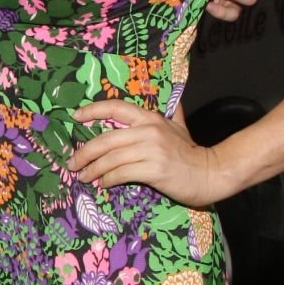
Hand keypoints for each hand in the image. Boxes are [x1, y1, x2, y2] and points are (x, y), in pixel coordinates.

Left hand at [71, 99, 228, 206]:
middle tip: (73, 163)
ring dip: (93, 170)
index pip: (116, 107)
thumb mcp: (179, 127)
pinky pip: (121, 173)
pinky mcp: (154, 169)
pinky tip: (103, 184)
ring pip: (111, 158)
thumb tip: (173, 100)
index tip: (75, 117)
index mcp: (150, 118)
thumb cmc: (190, 153)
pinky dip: (108, 180)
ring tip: (84, 177)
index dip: (93, 110)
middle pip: (106, 139)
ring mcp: (151, 150)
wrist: (211, 173)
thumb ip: (171, 114)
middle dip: (85, 152)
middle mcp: (148, 130)